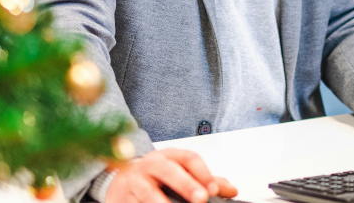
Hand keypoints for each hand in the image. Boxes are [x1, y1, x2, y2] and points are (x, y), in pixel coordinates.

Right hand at [106, 148, 236, 202]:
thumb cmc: (157, 176)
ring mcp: (134, 180)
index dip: (203, 173)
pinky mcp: (122, 197)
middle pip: (169, 171)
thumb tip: (231, 190)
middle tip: (201, 198)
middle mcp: (151, 164)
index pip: (189, 158)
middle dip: (186, 184)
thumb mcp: (181, 173)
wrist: (122, 181)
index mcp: (169, 156)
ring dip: (161, 202)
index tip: (214, 189)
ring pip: (148, 191)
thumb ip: (206, 181)